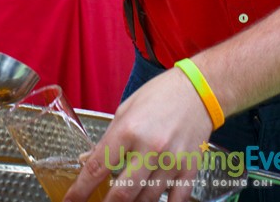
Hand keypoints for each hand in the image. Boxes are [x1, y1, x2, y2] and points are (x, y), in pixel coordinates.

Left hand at [64, 68, 212, 201]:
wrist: (198, 89)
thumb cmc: (159, 95)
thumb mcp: (125, 110)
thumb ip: (108, 139)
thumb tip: (87, 162)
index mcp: (128, 130)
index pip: (98, 167)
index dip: (81, 190)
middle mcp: (150, 148)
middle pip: (123, 194)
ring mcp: (172, 162)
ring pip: (147, 200)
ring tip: (126, 197)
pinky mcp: (189, 169)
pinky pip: (175, 200)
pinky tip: (152, 199)